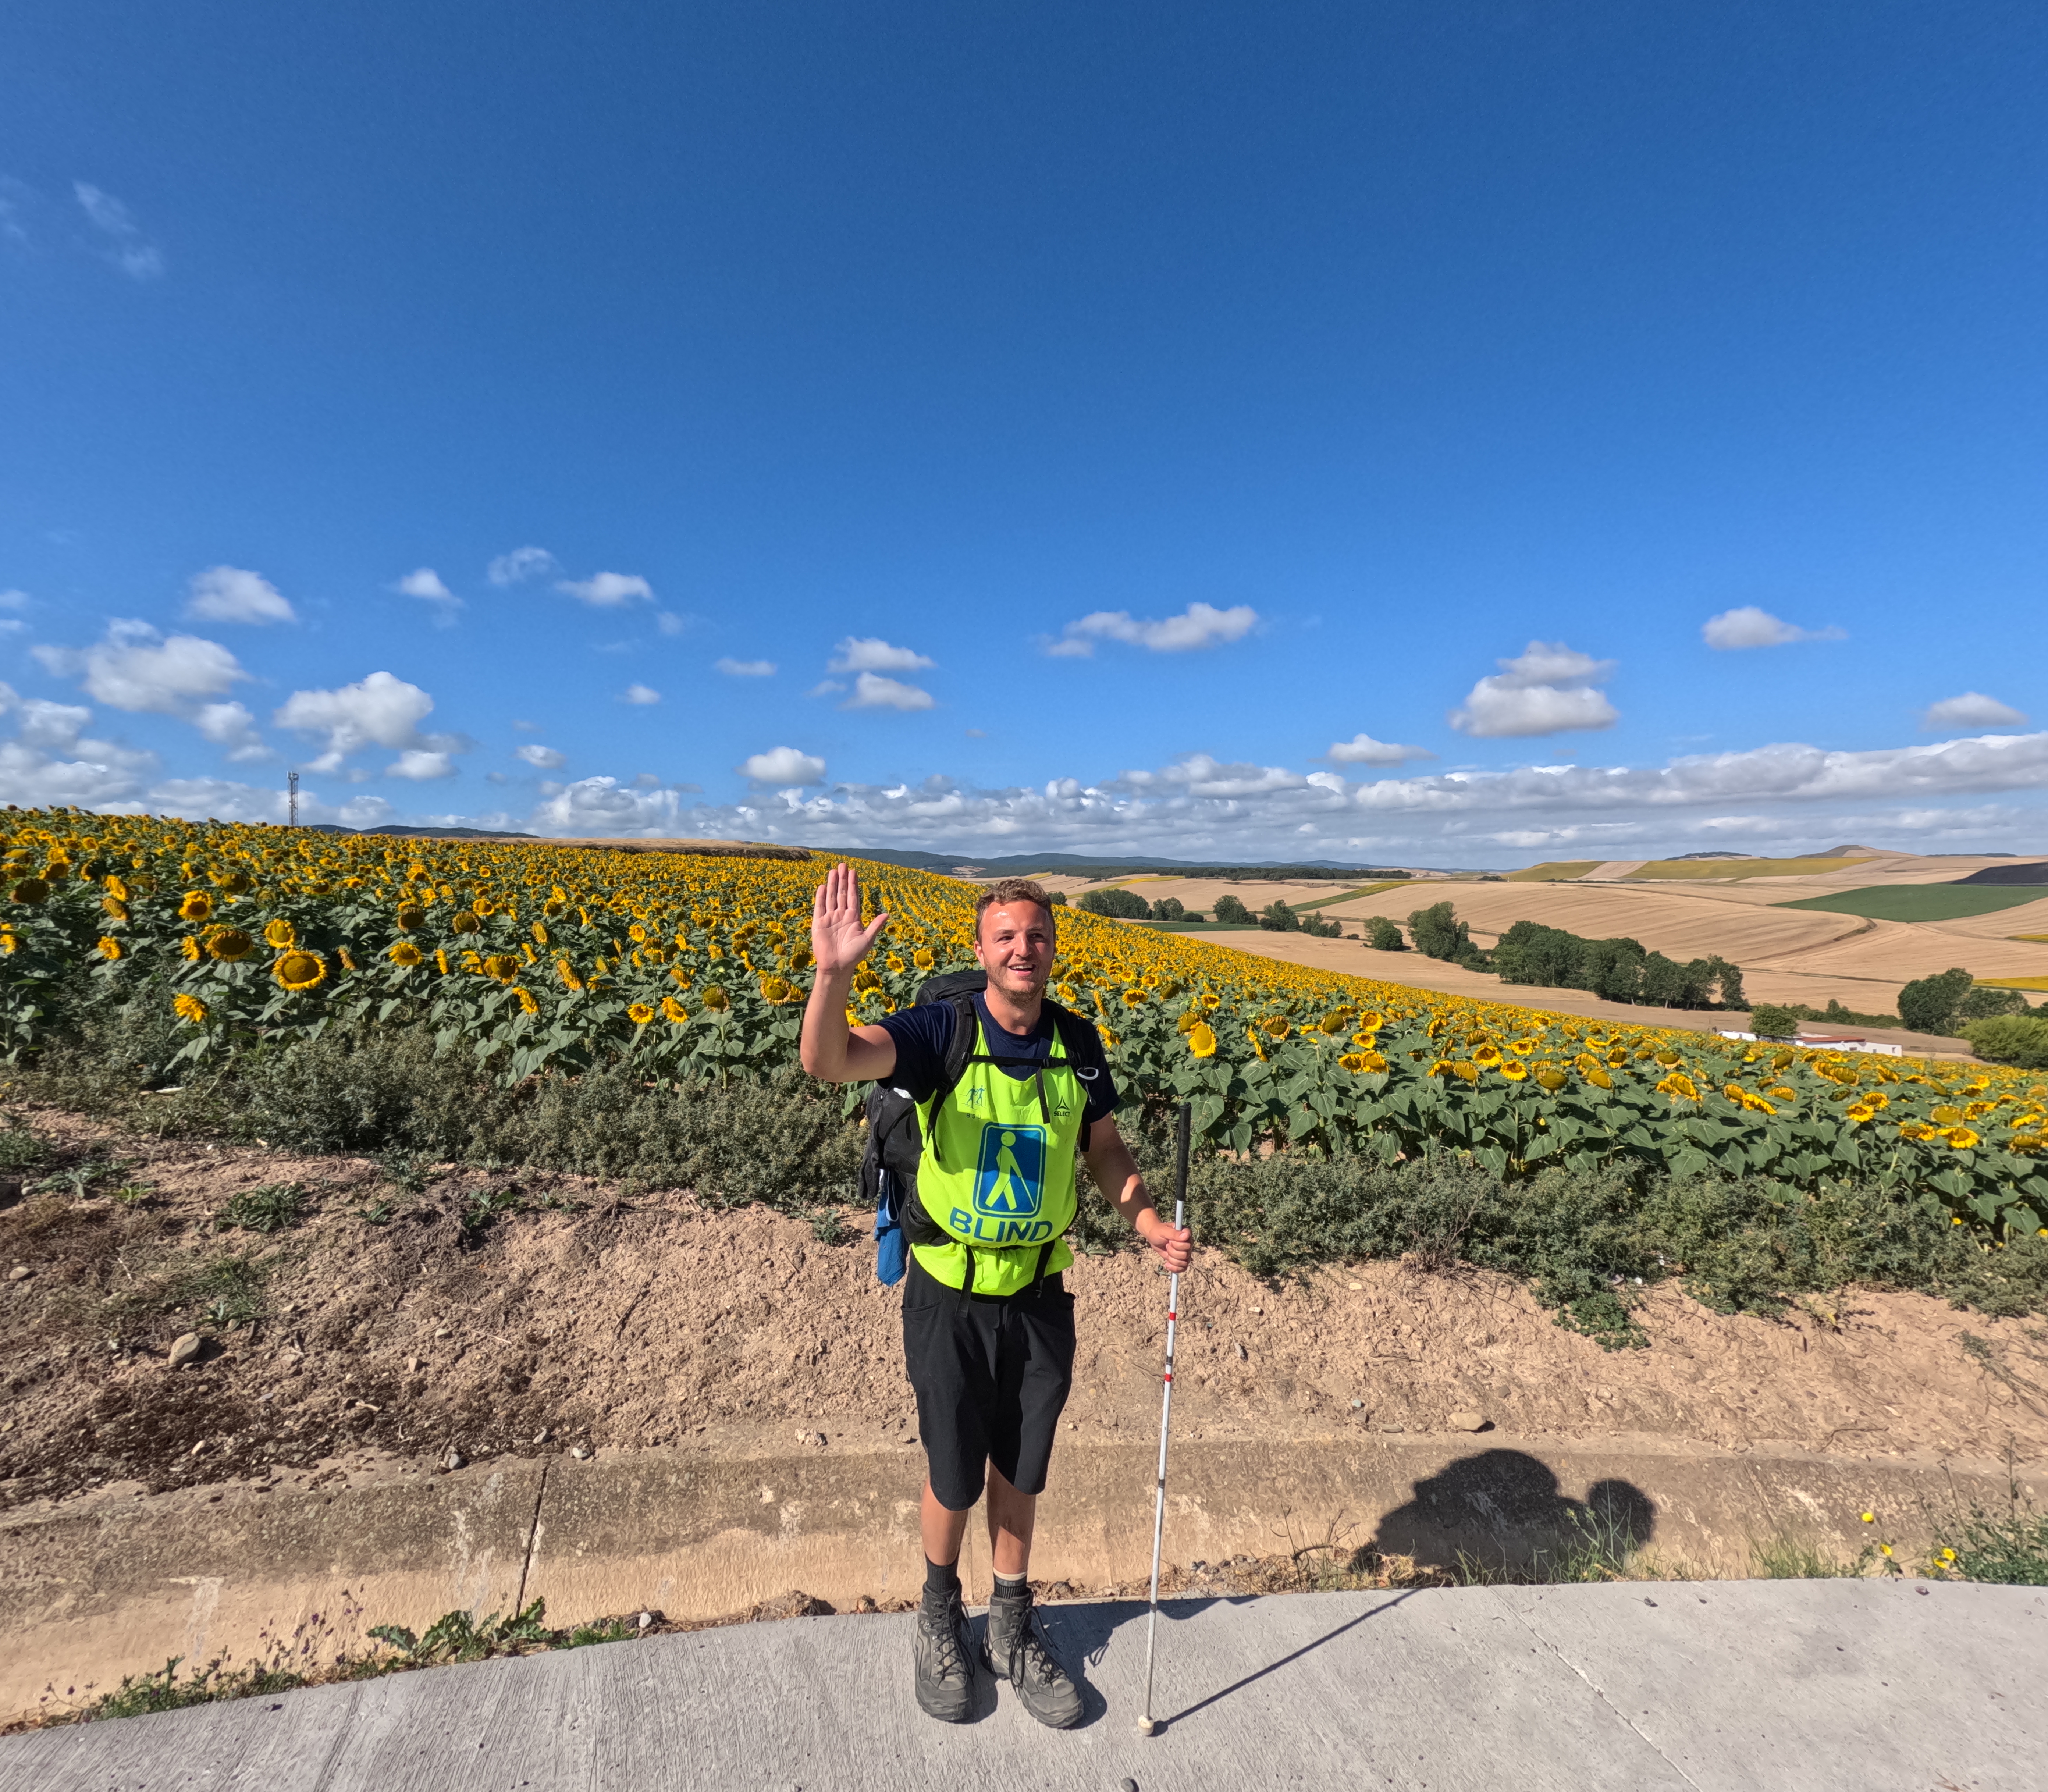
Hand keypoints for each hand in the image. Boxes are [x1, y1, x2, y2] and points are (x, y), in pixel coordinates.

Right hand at [810, 862, 888, 976]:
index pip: (853, 897)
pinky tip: (822, 886)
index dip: (853, 884)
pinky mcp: (819, 923)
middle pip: (841, 893)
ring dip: (832, 884)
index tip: (853, 871)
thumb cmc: (853, 955)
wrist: (837, 967)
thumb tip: (887, 914)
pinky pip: (819, 907)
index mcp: (853, 918)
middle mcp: (841, 915)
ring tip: (833, 871)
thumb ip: (875, 926)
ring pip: (831, 897)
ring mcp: (830, 918)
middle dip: (842, 879)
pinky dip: (820, 897)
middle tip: (843, 865)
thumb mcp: (867, 939)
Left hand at [1138, 1208, 1192, 1273]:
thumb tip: (1185, 1235)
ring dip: (1172, 1259)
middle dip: (1172, 1252)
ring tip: (1167, 1252)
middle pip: (1185, 1255)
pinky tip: (1167, 1264)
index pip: (1188, 1244)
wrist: (1153, 1236)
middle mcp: (1188, 1243)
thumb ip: (1174, 1233)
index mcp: (1186, 1234)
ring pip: (1184, 1262)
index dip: (1178, 1245)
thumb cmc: (1158, 1231)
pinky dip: (1174, 1268)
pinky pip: (1182, 1268)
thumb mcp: (1164, 1231)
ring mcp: (1185, 1252)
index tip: (1170, 1241)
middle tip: (1167, 1245)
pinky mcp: (1181, 1259)